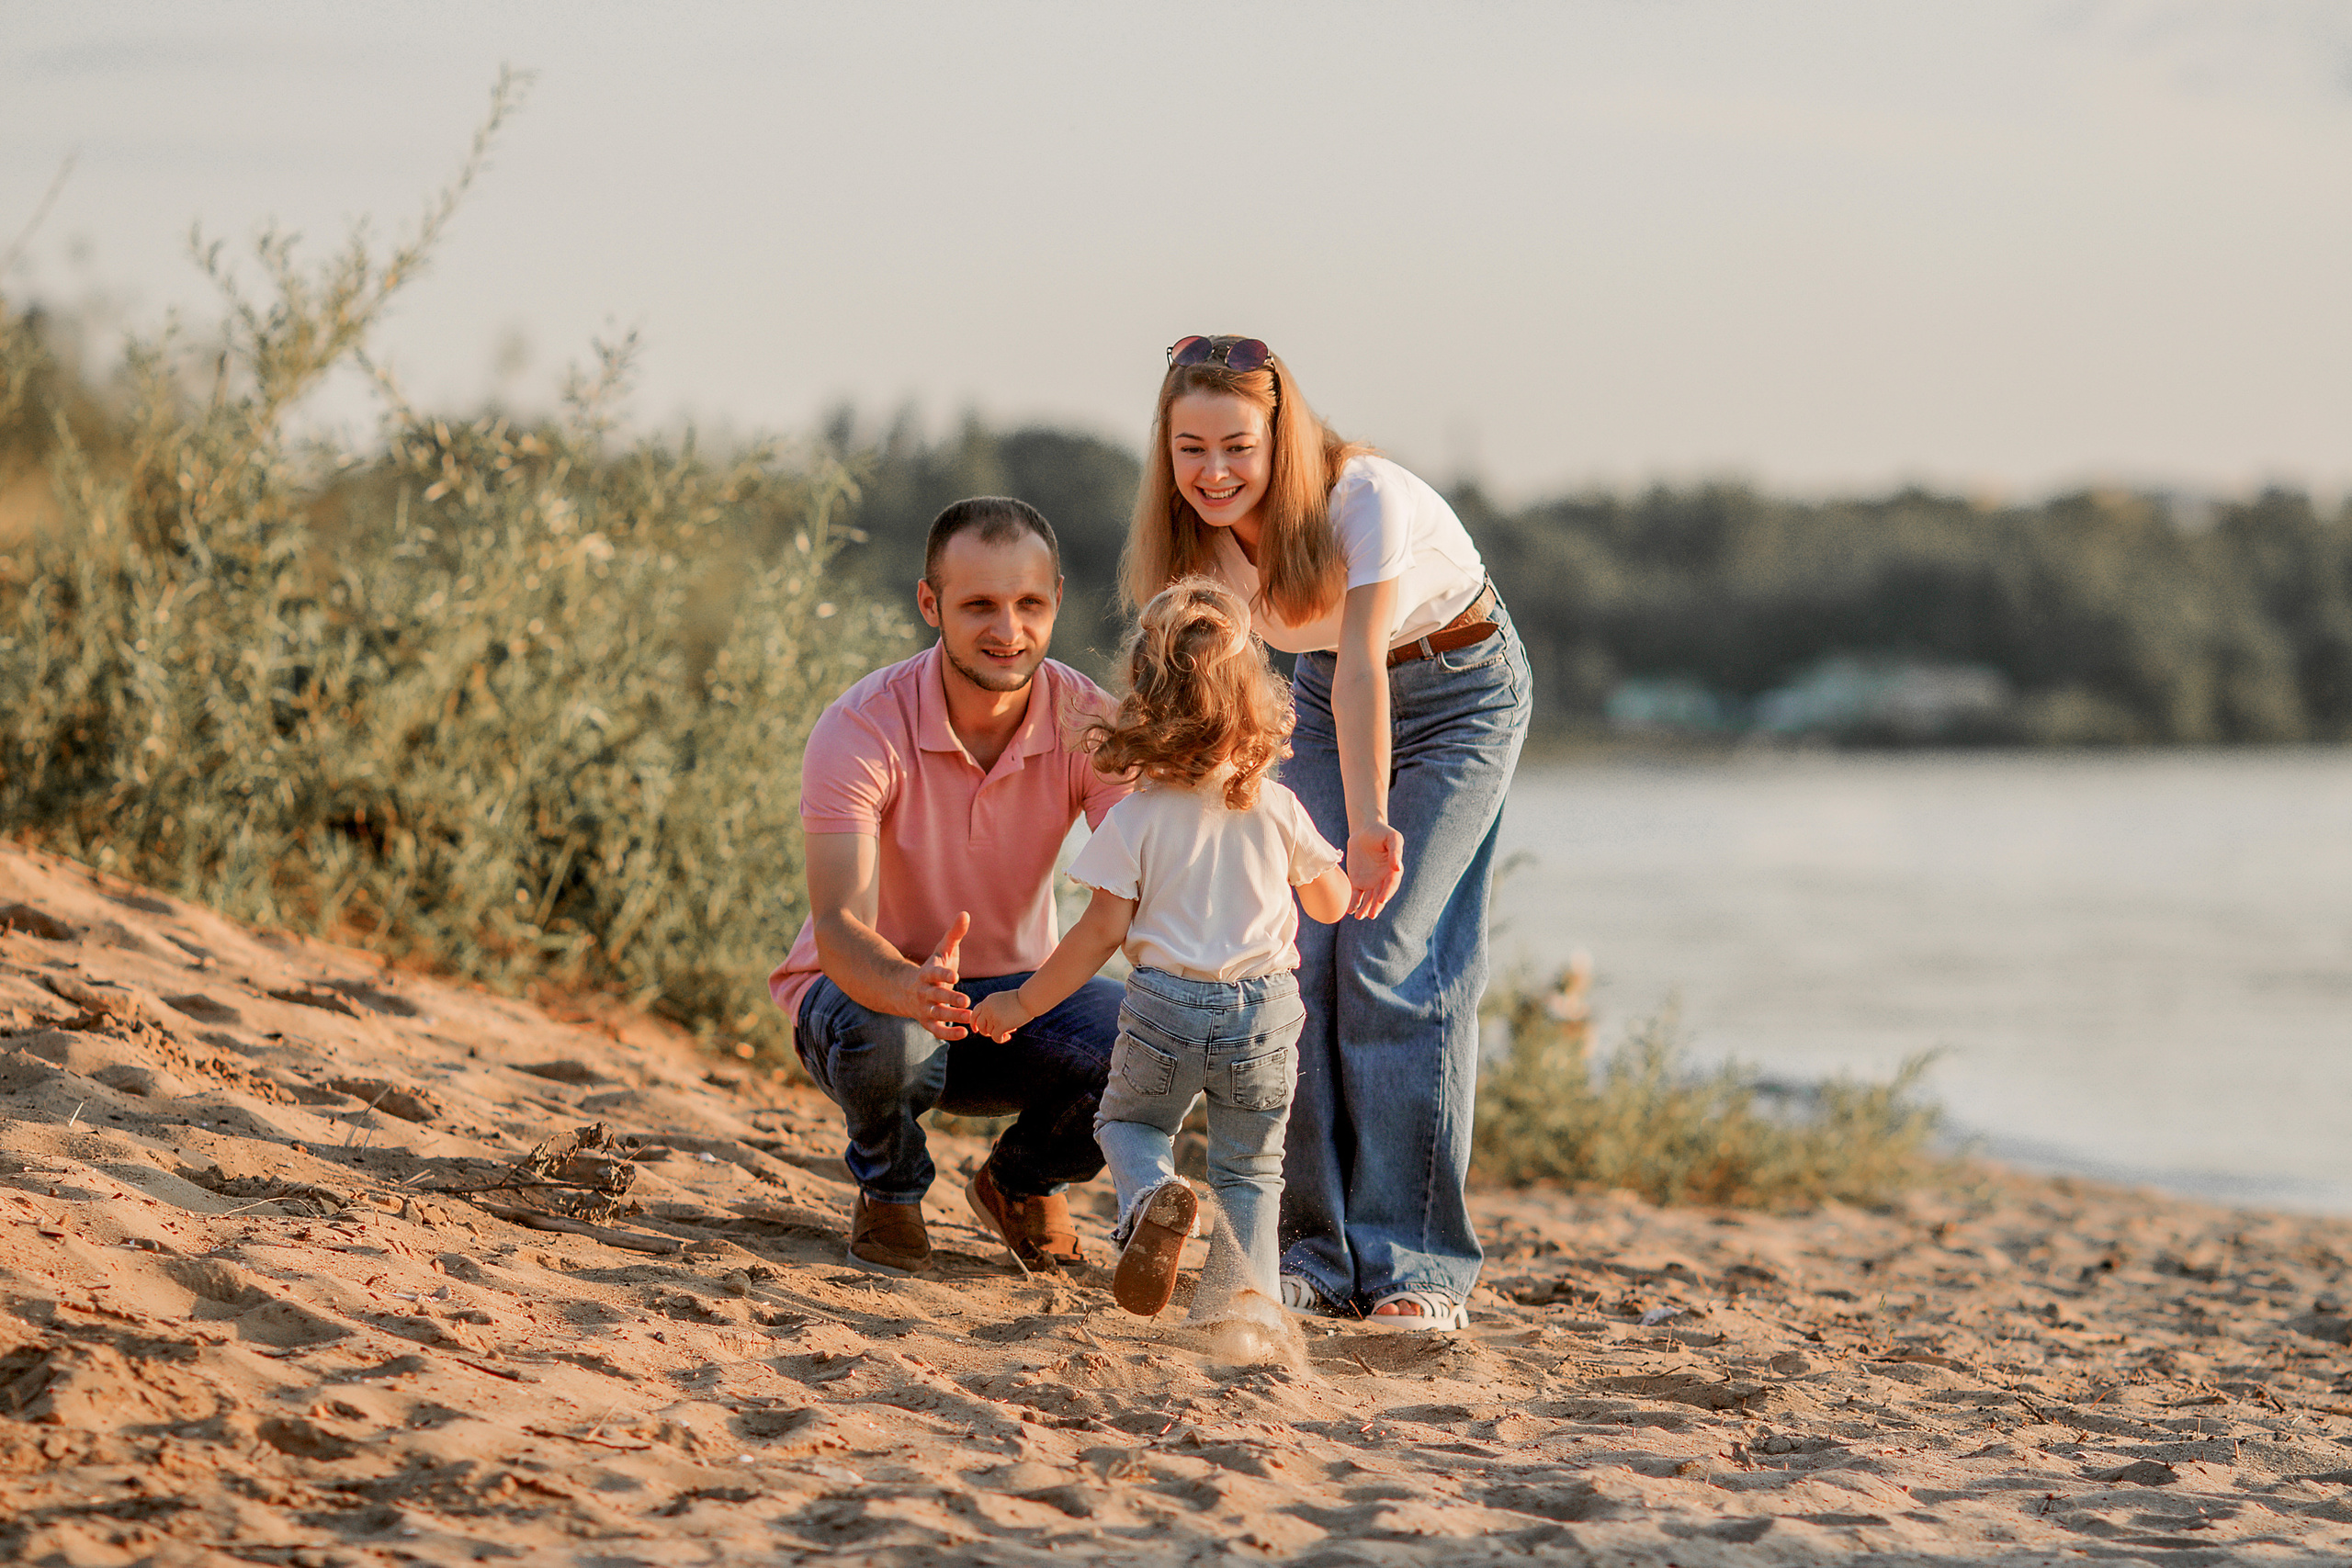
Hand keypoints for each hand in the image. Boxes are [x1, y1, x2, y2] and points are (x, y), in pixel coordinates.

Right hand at [911, 911, 972, 1040]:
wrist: (908, 990)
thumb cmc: (933, 967)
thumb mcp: (942, 950)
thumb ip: (954, 934)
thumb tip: (965, 914)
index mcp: (926, 974)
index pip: (933, 974)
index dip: (943, 975)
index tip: (955, 976)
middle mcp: (924, 992)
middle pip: (935, 996)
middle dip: (949, 999)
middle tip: (966, 1001)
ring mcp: (924, 1008)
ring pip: (936, 1015)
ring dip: (952, 1017)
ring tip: (969, 1017)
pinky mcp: (927, 1022)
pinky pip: (936, 1031)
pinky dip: (948, 1034)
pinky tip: (964, 1034)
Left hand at [969, 991, 1028, 1042]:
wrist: (1029, 999)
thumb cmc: (1020, 1000)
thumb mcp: (1003, 1000)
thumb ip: (993, 1010)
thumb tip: (989, 1029)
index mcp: (987, 1001)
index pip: (974, 1013)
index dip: (974, 1023)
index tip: (976, 1030)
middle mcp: (987, 1008)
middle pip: (980, 1025)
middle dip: (986, 1031)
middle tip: (996, 1032)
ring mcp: (993, 1017)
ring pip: (989, 1032)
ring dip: (998, 1034)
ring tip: (1009, 1031)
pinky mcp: (1001, 1025)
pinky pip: (995, 1038)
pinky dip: (1000, 1040)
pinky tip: (1008, 1037)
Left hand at [1345, 824, 1404, 919]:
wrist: (1364, 831)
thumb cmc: (1381, 833)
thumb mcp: (1392, 838)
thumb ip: (1396, 851)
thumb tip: (1397, 867)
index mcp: (1393, 871)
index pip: (1391, 884)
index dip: (1387, 892)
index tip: (1381, 900)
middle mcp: (1383, 880)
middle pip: (1380, 895)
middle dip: (1376, 906)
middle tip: (1372, 914)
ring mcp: (1371, 882)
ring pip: (1368, 899)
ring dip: (1365, 909)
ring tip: (1359, 916)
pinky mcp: (1358, 882)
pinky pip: (1356, 895)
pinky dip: (1353, 903)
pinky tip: (1350, 911)